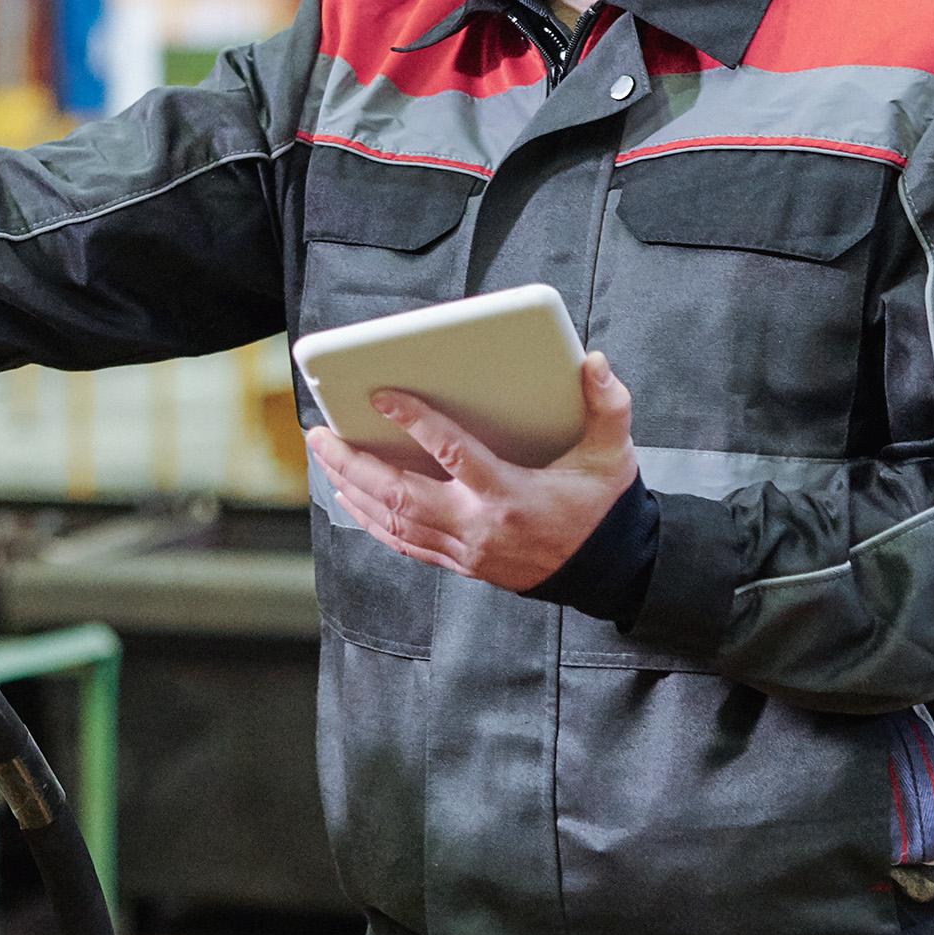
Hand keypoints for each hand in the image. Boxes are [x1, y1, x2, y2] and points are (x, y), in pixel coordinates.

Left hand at [304, 352, 638, 593]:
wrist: (609, 572)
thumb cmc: (604, 509)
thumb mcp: (613, 455)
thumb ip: (608, 406)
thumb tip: (594, 362)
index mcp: (510, 495)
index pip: (453, 454)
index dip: (416, 423)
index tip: (382, 396)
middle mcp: (479, 525)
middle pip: (400, 495)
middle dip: (353, 464)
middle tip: (320, 434)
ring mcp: (465, 549)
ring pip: (394, 522)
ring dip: (353, 489)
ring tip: (326, 458)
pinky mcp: (462, 563)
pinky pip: (404, 543)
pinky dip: (372, 521)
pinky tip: (352, 498)